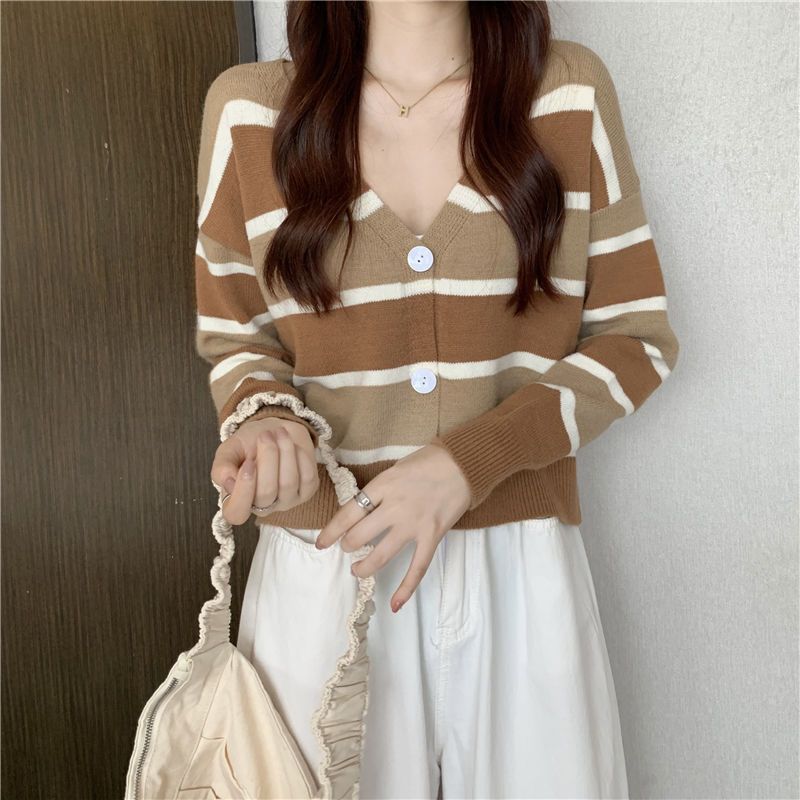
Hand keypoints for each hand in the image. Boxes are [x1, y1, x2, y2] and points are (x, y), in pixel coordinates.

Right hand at [210, 417, 319, 524]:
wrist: (275, 431)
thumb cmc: (249, 444)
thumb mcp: (229, 450)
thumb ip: (222, 466)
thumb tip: (227, 481)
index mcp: (237, 500)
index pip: (236, 513)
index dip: (243, 490)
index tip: (248, 463)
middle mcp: (262, 507)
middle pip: (266, 493)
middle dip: (267, 457)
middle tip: (265, 435)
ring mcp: (286, 502)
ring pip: (288, 483)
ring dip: (285, 451)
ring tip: (279, 433)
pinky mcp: (307, 492)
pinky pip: (307, 478)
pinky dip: (301, 456)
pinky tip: (294, 446)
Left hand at [314, 443, 470, 611]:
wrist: (464, 463)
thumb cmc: (430, 461)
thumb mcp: (396, 469)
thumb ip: (380, 490)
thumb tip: (363, 509)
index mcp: (383, 486)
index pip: (348, 513)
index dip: (331, 531)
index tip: (321, 542)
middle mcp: (394, 507)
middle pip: (359, 536)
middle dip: (348, 546)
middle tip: (349, 547)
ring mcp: (413, 524)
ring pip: (380, 555)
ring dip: (364, 567)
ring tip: (358, 570)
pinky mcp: (432, 536)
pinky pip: (417, 568)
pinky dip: (406, 588)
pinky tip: (395, 604)